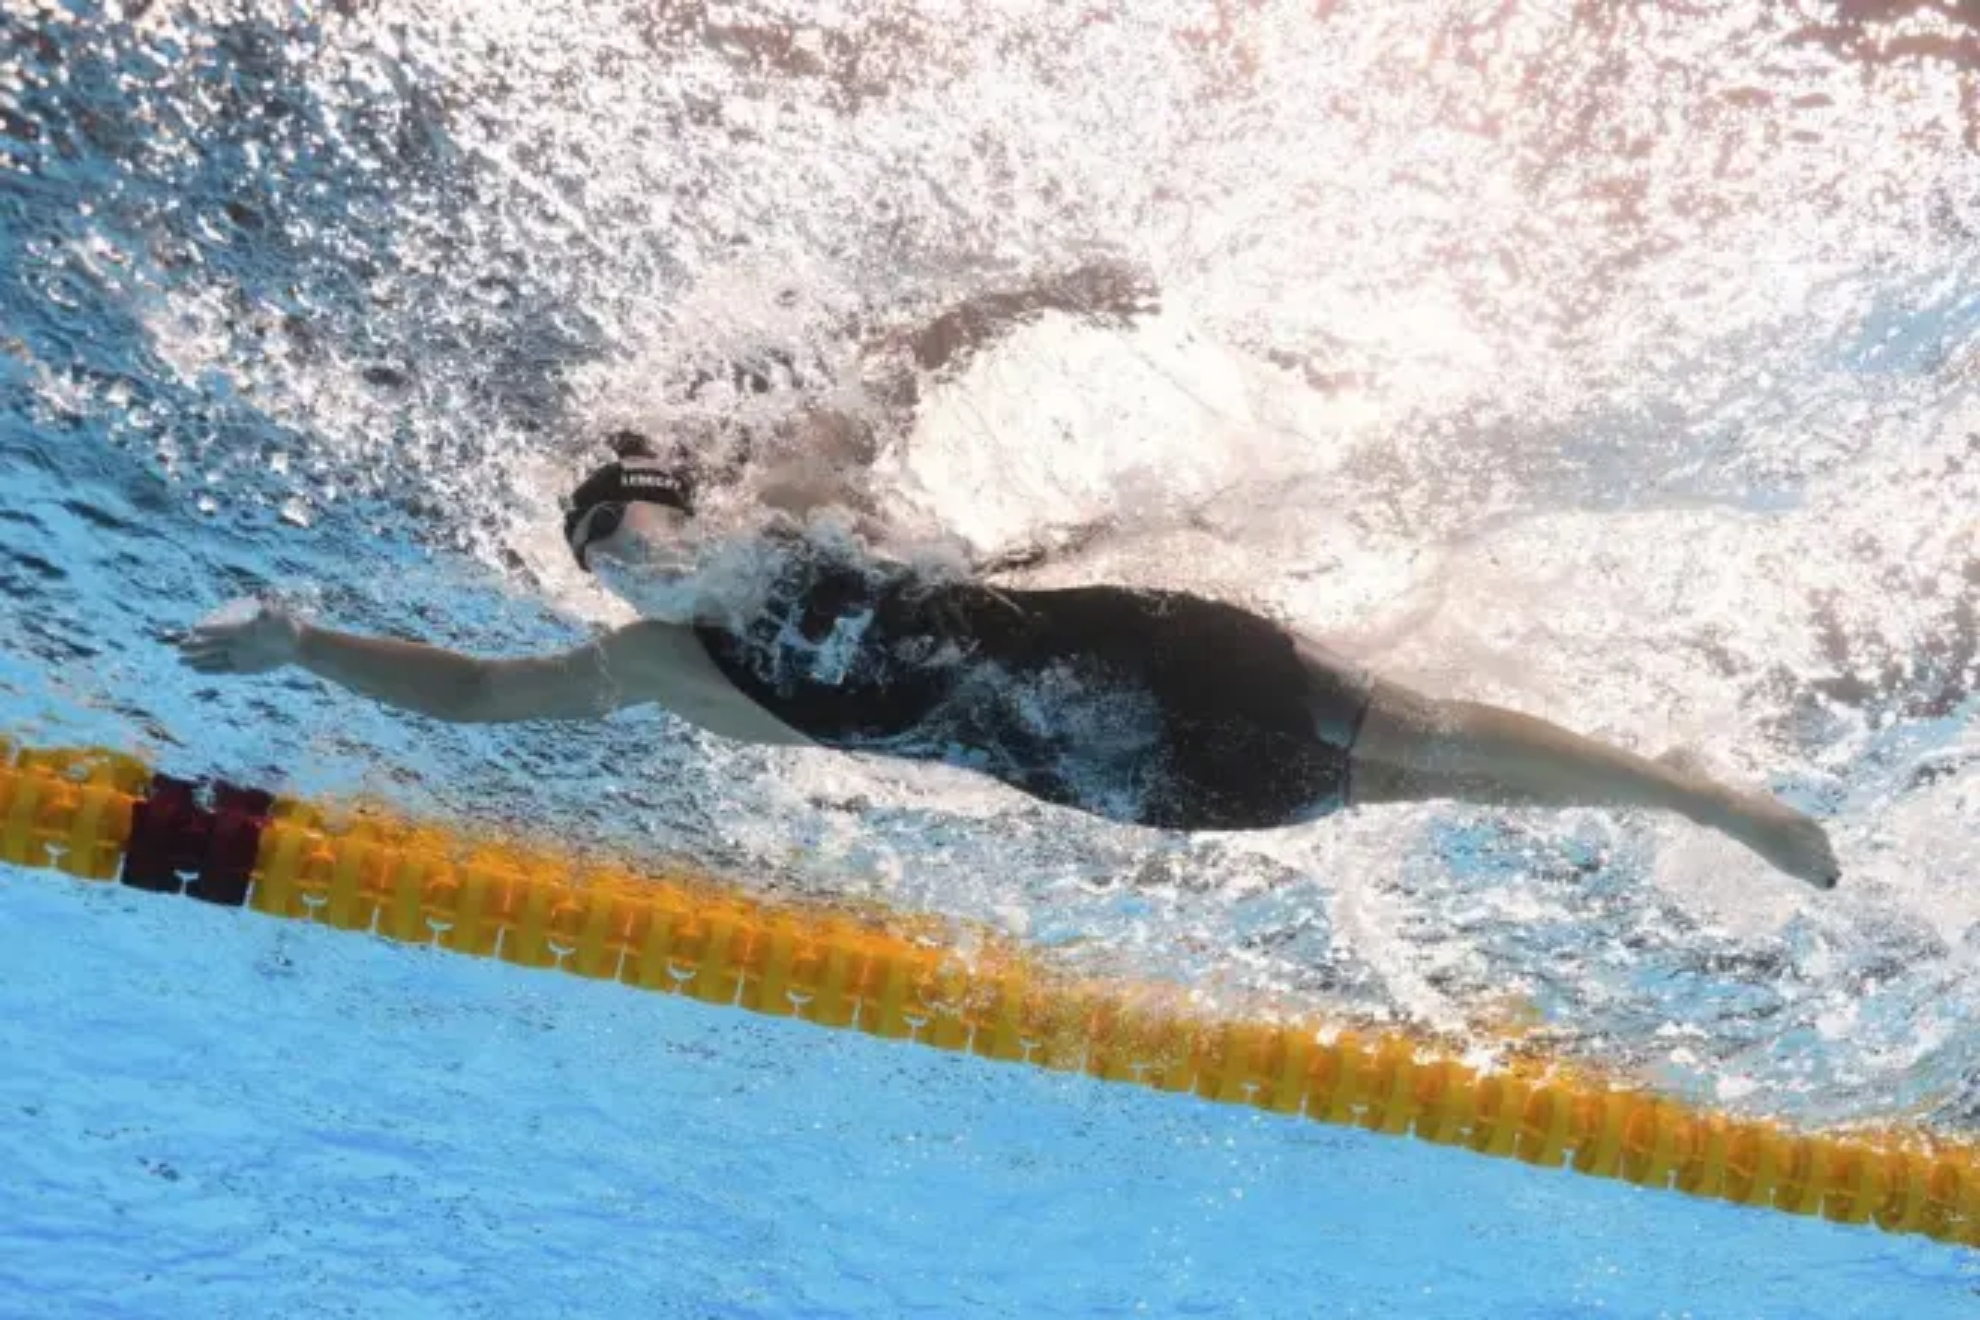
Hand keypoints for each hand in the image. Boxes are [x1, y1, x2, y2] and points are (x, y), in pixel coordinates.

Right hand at [179, 599, 303, 675]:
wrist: (295, 643)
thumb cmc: (287, 627)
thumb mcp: (280, 619)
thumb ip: (269, 614)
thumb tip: (264, 607)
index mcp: (242, 626)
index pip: (223, 627)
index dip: (210, 628)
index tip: (195, 628)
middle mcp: (235, 639)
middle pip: (211, 642)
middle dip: (195, 644)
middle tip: (179, 646)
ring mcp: (236, 652)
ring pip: (212, 656)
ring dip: (196, 658)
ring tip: (179, 659)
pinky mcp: (240, 665)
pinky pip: (221, 668)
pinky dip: (209, 669)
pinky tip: (195, 668)